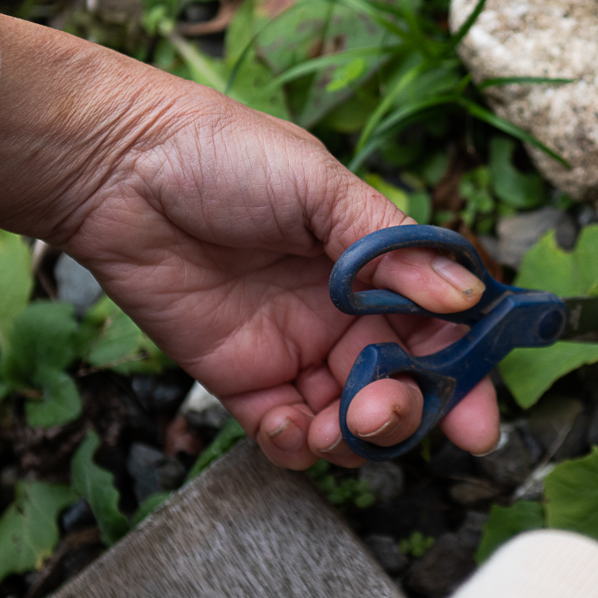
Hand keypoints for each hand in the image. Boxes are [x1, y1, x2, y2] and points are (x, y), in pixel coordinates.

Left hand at [0, 13, 499, 468]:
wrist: (119, 168)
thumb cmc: (222, 154)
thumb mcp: (320, 188)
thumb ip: (392, 249)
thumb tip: (467, 296)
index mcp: (377, 264)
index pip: (443, 329)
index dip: (466, 376)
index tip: (477, 420)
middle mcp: (344, 312)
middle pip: (403, 383)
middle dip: (407, 410)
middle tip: (383, 407)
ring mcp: (294, 347)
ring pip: (349, 419)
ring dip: (354, 436)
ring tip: (334, 423)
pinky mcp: (241, 378)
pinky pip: (285, 432)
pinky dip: (295, 443)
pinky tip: (284, 422)